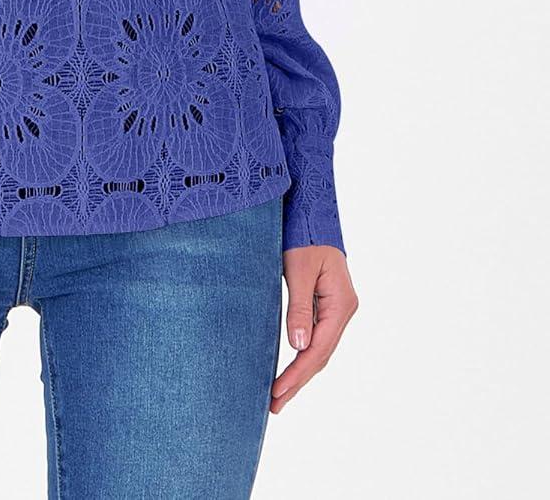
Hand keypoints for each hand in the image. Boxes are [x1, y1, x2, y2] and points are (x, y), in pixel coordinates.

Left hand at [271, 245, 357, 413]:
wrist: (311, 212)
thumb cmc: (304, 235)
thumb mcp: (298, 270)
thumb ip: (298, 308)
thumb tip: (298, 346)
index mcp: (341, 304)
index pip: (318, 349)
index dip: (297, 373)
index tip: (277, 391)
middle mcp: (342, 310)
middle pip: (320, 354)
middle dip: (297, 380)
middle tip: (274, 405)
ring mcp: (336, 308)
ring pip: (318, 349)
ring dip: (300, 372)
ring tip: (279, 395)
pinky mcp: (325, 304)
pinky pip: (315, 336)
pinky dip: (302, 355)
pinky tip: (290, 368)